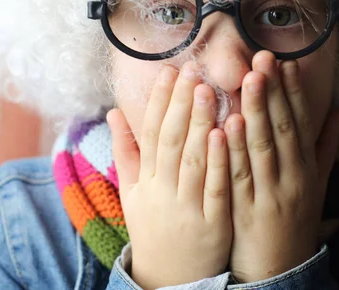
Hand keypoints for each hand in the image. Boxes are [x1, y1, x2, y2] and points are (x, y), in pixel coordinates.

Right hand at [108, 62, 231, 289]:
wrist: (169, 278)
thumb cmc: (153, 227)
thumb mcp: (132, 192)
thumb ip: (126, 151)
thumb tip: (114, 112)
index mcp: (145, 181)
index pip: (151, 133)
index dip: (160, 101)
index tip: (169, 71)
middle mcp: (162, 192)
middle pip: (171, 141)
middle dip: (181, 103)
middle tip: (192, 69)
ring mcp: (187, 208)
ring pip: (193, 160)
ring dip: (200, 124)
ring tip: (208, 90)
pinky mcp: (212, 224)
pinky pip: (215, 188)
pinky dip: (219, 161)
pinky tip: (225, 133)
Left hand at [224, 51, 338, 282]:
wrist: (280, 269)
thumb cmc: (296, 220)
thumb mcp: (318, 183)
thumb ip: (326, 146)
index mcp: (308, 169)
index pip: (302, 123)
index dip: (294, 92)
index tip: (286, 63)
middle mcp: (292, 178)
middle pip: (283, 129)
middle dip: (273, 91)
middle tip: (264, 58)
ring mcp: (269, 194)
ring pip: (262, 148)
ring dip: (256, 111)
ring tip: (249, 79)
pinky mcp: (246, 210)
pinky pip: (239, 176)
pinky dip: (234, 150)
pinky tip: (228, 124)